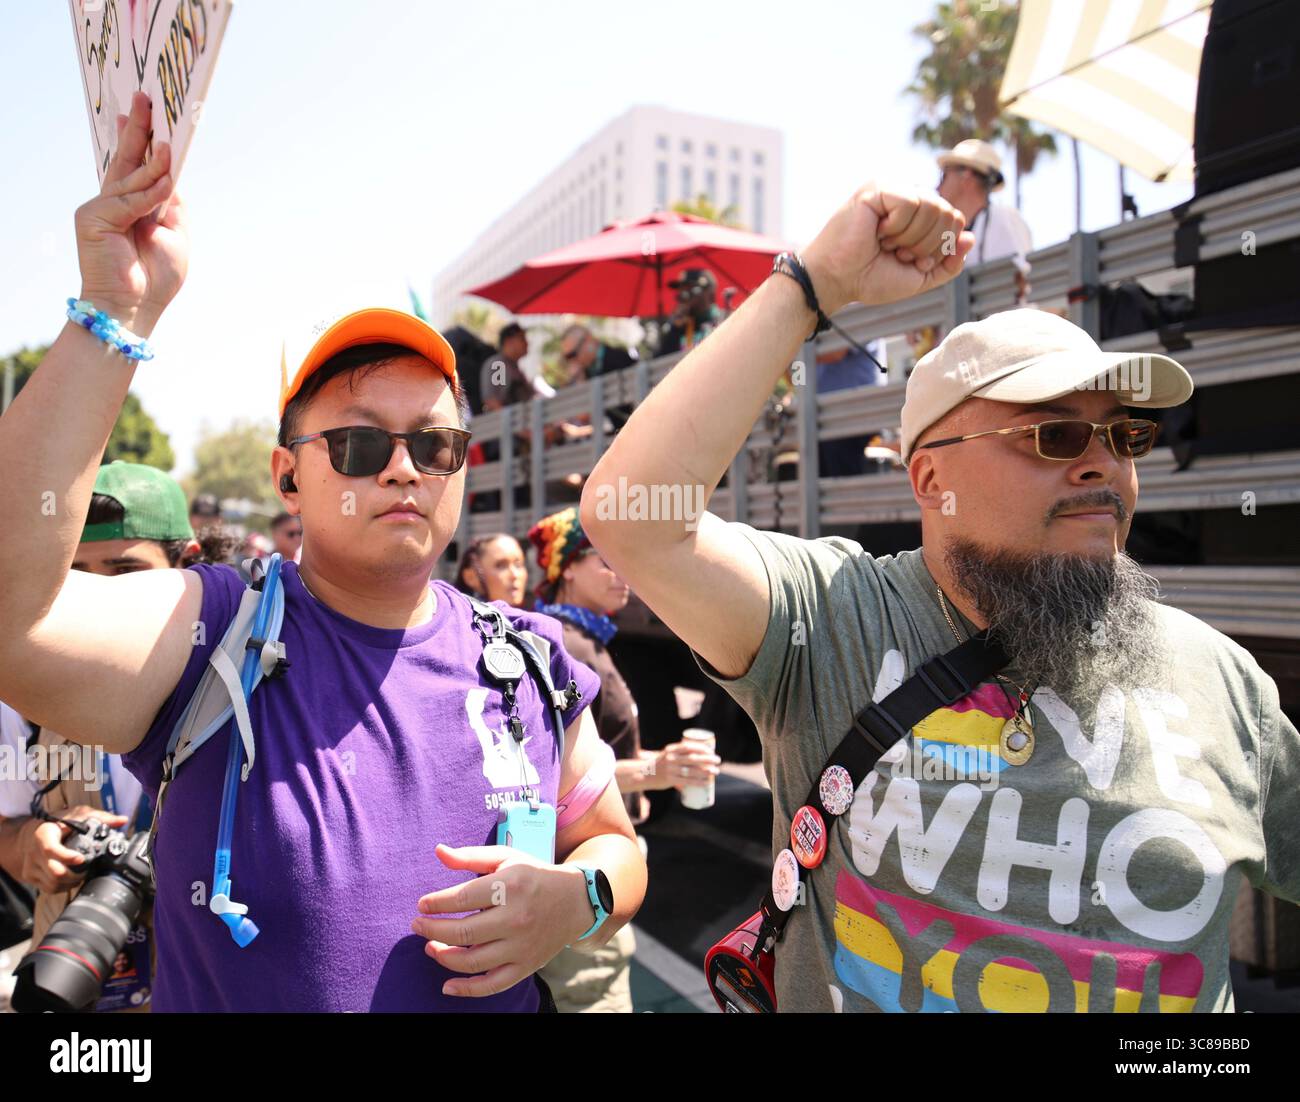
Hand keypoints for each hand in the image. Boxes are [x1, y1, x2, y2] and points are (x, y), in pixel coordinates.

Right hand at [20, 806, 128, 893]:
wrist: (29, 834)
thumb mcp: (77, 815)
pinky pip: (49, 889)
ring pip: (53, 883)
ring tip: (81, 873)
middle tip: (88, 868)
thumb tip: (122, 820)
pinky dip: (63, 886)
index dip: (67, 857)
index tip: (82, 859)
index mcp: (44, 835)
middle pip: (55, 872)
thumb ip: (100, 817)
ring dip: (71, 882)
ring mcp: (31, 867)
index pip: (51, 850)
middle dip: (75, 874)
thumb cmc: (57, 824)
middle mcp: (34, 852)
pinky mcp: (31, 877)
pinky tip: (72, 878)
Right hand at [73, 91, 188, 336]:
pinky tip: (168, 183)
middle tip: (144, 97)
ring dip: (155, 163)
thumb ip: (171, 203)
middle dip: (136, 127)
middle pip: (125, 158)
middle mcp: (111, 201)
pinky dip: (152, 193)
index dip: (141, 139)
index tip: (149, 113)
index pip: (135, 165)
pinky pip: (131, 199)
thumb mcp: (174, 235)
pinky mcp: (94, 217)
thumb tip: (172, 174)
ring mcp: (100, 207)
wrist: (134, 308)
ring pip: (132, 178)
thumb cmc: (156, 278)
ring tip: (170, 144)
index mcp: (130, 205)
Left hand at [411, 843, 593, 997]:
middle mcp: (515, 918)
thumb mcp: (506, 858)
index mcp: (509, 886)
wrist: (575, 901)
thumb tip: (438, 851)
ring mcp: (521, 946)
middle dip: (431, 929)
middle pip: (462, 931)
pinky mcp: (526, 966)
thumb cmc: (534, 875)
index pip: (461, 898)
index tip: (422, 905)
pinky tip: (447, 986)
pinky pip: (492, 984)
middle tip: (417, 925)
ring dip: (443, 956)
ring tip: (430, 946)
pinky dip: (467, 989)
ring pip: (472, 961)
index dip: (435, 903)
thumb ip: (470, 856)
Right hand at [644, 742, 720, 791]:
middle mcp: (671, 758)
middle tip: (718, 760)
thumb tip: (697, 758)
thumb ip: (681, 755)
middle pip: (693, 758)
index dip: (702, 748)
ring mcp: (670, 770)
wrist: (644, 774)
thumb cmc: (661, 764)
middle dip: (708, 759)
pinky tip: (707, 783)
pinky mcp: (670, 780)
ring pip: (692, 770)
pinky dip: (699, 782)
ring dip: (706, 771)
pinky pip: (687, 782)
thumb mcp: (669, 755)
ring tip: (716, 772)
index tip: (711, 751)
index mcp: (671, 749)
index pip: (689, 746)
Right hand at [801, 183, 972, 314]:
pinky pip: (910, 203)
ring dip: (911, 238)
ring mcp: (892, 190)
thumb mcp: (919, 278)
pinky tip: (877, 232)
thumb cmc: (870, 279)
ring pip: (932, 206)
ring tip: (886, 244)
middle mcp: (907, 197)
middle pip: (948, 212)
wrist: (837, 282)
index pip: (954, 219)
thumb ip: (948, 263)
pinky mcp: (878, 189)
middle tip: (898, 253)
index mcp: (918, 214)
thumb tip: (969, 237)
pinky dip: (897, 227)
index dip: (940, 247)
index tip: (911, 260)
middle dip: (927, 244)